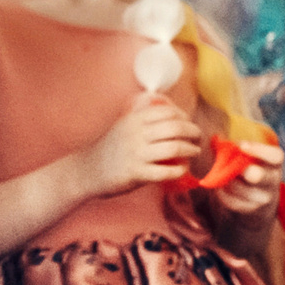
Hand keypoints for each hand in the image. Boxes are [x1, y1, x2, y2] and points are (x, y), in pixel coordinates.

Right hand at [77, 94, 204, 196]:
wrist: (87, 170)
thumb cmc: (109, 148)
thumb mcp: (122, 125)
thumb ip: (142, 117)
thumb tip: (170, 111)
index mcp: (133, 119)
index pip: (167, 111)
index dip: (184, 117)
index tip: (189, 124)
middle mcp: (136, 133)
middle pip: (176, 127)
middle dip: (193, 132)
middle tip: (198, 138)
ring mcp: (136, 154)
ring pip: (175, 147)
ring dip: (190, 150)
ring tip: (194, 152)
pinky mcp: (136, 173)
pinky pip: (166, 171)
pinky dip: (179, 170)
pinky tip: (182, 170)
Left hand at [209, 140, 283, 218]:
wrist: (254, 195)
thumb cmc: (248, 165)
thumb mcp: (247, 155)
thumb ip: (233, 145)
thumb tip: (215, 138)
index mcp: (273, 163)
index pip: (275, 156)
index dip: (260, 150)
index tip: (242, 145)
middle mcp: (271, 180)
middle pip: (260, 176)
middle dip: (246, 171)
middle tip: (235, 166)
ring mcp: (261, 197)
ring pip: (240, 188)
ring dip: (227, 180)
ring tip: (222, 173)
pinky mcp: (249, 209)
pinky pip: (231, 200)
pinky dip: (222, 192)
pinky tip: (221, 186)